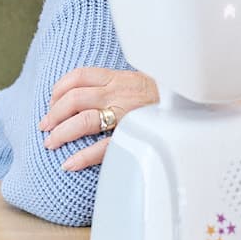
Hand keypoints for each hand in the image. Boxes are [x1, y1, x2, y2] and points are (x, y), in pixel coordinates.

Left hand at [38, 67, 158, 171]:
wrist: (195, 105)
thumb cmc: (168, 97)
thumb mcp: (142, 82)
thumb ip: (120, 84)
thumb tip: (96, 90)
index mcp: (121, 79)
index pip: (80, 76)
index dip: (60, 88)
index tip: (53, 100)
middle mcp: (120, 93)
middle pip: (74, 98)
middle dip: (54, 114)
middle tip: (45, 126)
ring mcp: (125, 114)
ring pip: (83, 120)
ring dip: (61, 133)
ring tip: (51, 143)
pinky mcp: (132, 134)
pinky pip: (103, 146)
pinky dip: (82, 156)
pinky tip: (69, 163)